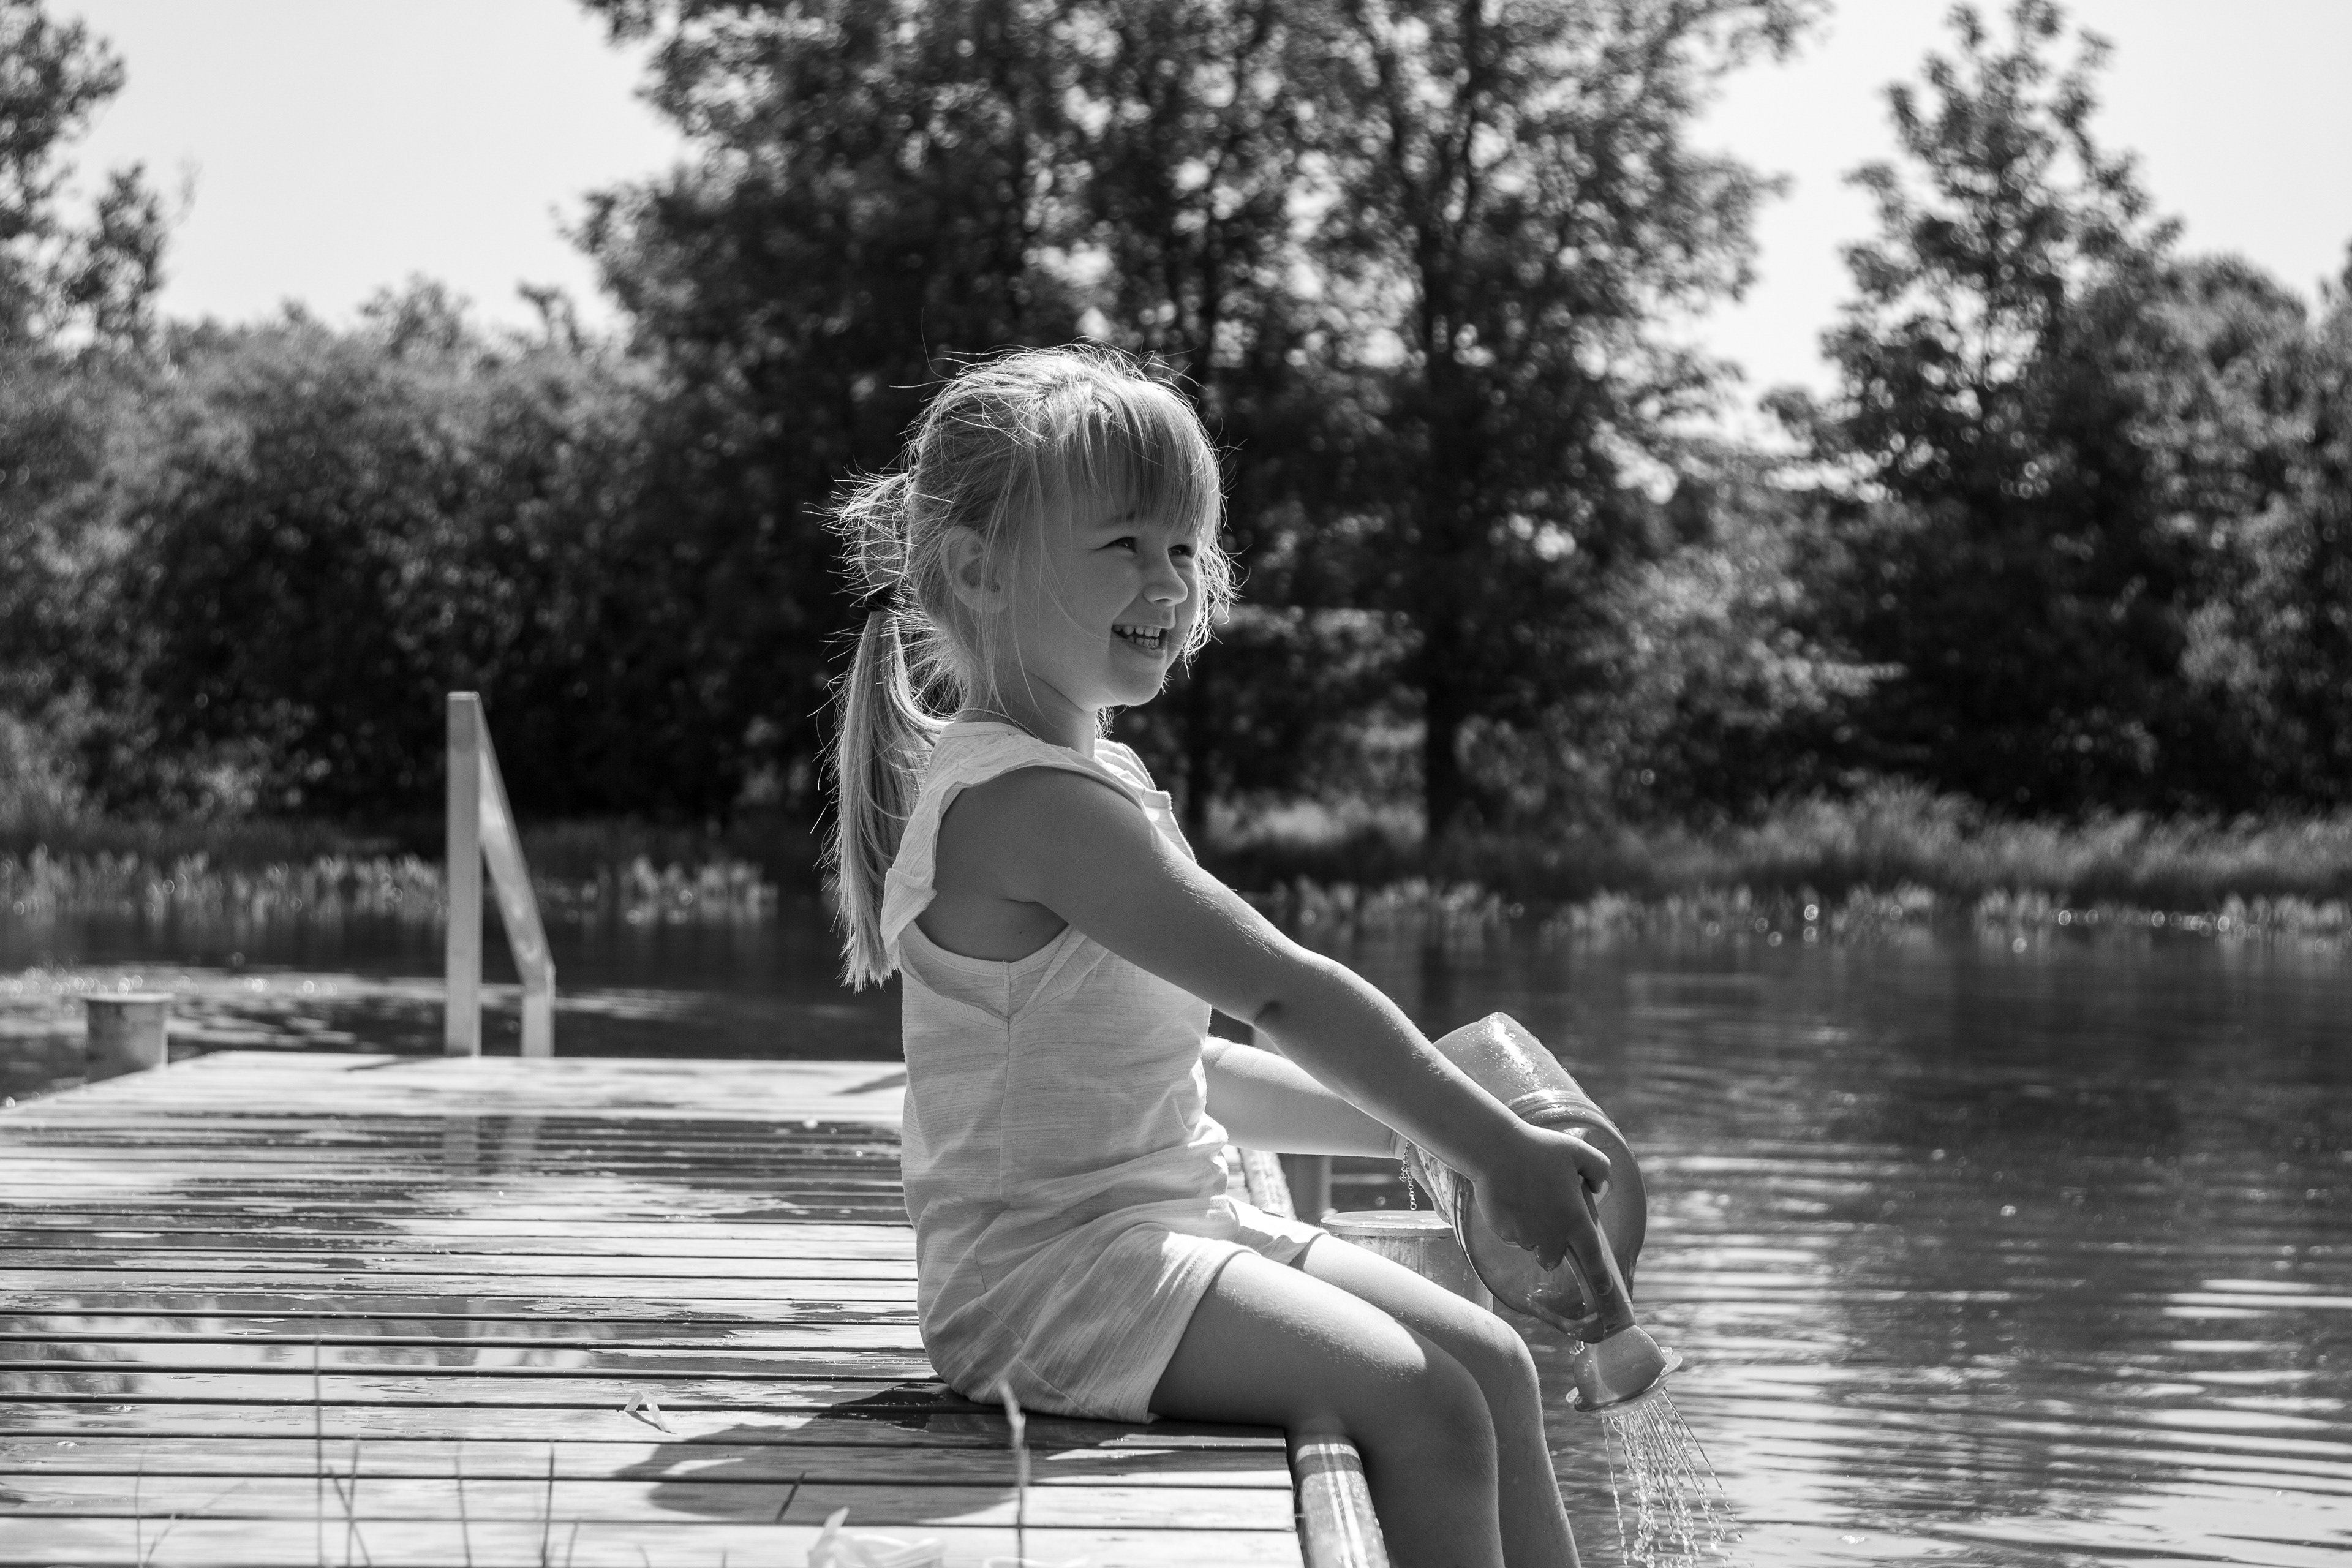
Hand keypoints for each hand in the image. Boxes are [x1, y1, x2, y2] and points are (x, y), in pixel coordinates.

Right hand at [1467, 1122, 1611, 1270]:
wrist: (1494, 1149)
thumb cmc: (1539, 1148)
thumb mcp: (1579, 1151)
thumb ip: (1599, 1169)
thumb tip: (1596, 1188)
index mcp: (1574, 1219)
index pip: (1591, 1257)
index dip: (1600, 1276)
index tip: (1604, 1289)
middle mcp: (1550, 1234)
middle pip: (1555, 1258)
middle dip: (1555, 1246)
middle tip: (1550, 1217)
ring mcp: (1523, 1235)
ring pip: (1532, 1245)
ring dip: (1533, 1232)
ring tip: (1527, 1199)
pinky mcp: (1502, 1230)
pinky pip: (1511, 1234)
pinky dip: (1514, 1223)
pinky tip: (1512, 1197)